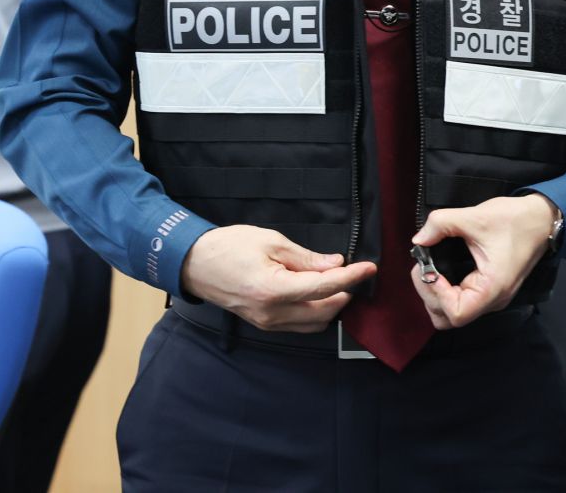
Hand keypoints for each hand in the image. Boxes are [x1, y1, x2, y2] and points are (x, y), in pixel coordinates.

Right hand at [180, 224, 376, 332]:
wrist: (195, 264)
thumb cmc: (228, 247)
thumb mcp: (270, 241)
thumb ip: (305, 258)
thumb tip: (334, 265)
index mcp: (274, 290)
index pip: (324, 288)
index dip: (351, 278)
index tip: (369, 268)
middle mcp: (272, 313)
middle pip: (325, 312)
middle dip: (344, 293)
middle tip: (353, 272)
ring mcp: (268, 323)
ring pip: (314, 324)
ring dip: (331, 306)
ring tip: (335, 281)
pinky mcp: (264, 324)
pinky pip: (299, 325)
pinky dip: (315, 311)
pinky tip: (316, 292)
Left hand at [409, 194, 555, 328]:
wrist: (541, 218)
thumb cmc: (514, 219)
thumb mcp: (475, 215)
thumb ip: (441, 224)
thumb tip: (418, 239)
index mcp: (492, 288)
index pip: (456, 314)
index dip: (436, 294)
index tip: (430, 268)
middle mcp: (493, 300)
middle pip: (449, 319)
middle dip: (430, 294)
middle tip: (424, 265)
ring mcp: (492, 297)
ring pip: (454, 313)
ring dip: (436, 295)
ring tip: (431, 267)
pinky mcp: (490, 290)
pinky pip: (462, 301)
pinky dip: (446, 291)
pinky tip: (442, 270)